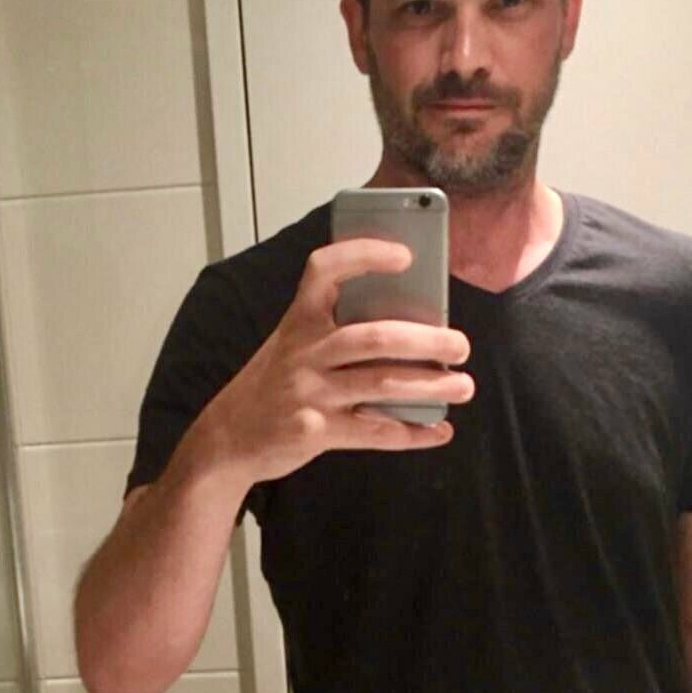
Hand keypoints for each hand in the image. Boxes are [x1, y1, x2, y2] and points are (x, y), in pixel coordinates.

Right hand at [202, 238, 473, 485]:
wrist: (228, 437)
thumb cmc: (273, 384)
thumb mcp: (292, 345)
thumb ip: (336, 331)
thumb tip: (412, 326)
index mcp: (299, 320)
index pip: (325, 270)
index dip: (364, 255)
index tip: (406, 256)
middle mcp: (304, 352)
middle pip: (374, 337)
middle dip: (426, 340)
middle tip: (461, 345)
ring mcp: (308, 392)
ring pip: (381, 384)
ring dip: (430, 386)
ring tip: (463, 386)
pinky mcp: (314, 431)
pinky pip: (373, 431)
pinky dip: (411, 433)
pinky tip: (438, 431)